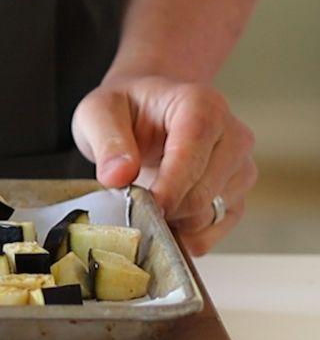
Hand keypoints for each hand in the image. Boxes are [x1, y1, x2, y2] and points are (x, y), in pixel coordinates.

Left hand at [71, 75, 256, 254]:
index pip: (192, 155)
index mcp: (201, 106)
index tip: (140, 205)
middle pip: (202, 194)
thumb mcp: (99, 113)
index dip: (167, 188)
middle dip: (163, 207)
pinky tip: (163, 216)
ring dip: (172, 220)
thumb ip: (107, 141)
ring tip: (144, 200)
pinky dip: (186, 233)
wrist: (148, 111)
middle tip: (130, 202)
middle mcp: (233, 135)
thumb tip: (117, 177)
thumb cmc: (126, 109)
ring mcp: (241, 167)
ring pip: (209, 216)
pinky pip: (216, 229)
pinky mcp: (237, 194)